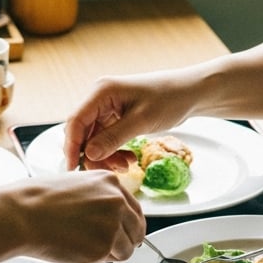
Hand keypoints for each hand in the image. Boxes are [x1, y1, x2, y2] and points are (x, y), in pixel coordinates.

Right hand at [4, 170, 145, 262]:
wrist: (21, 214)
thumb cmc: (38, 200)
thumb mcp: (76, 184)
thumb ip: (98, 198)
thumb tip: (109, 217)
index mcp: (111, 182)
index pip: (134, 209)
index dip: (129, 225)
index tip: (126, 233)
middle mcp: (117, 202)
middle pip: (137, 231)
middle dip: (125, 241)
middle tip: (109, 247)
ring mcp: (112, 224)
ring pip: (126, 250)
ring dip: (110, 253)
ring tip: (83, 245)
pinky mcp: (103, 247)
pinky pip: (108, 260)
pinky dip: (95, 259)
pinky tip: (75, 248)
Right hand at [61, 72, 197, 169]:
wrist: (190, 93)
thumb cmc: (169, 100)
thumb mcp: (141, 121)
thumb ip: (114, 138)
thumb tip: (89, 154)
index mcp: (102, 91)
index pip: (76, 121)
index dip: (72, 146)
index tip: (74, 169)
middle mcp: (100, 97)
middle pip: (83, 131)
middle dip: (93, 154)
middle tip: (111, 171)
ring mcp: (107, 107)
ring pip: (95, 137)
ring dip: (106, 155)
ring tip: (126, 166)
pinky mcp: (116, 115)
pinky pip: (106, 137)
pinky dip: (114, 151)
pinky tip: (128, 159)